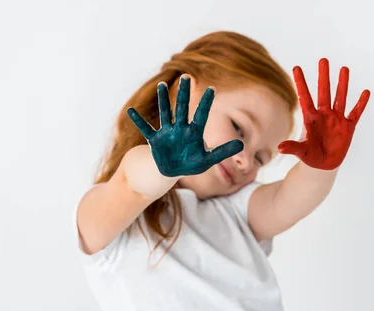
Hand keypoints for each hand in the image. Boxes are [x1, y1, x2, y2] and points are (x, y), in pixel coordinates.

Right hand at [127, 75, 243, 177]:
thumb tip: (242, 145)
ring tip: (161, 84)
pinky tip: (130, 111)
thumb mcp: (207, 160)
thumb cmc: (190, 164)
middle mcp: (180, 128)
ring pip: (165, 113)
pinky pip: (146, 129)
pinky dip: (138, 121)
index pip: (201, 115)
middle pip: (182, 108)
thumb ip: (222, 152)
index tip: (212, 89)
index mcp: (193, 132)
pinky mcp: (155, 140)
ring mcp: (167, 132)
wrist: (171, 171)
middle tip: (187, 77)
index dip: (206, 103)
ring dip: (163, 100)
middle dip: (184, 93)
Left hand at [278, 58, 370, 169]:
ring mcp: (337, 119)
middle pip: (324, 92)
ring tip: (344, 68)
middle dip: (323, 76)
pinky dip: (361, 104)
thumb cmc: (310, 156)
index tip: (296, 67)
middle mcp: (324, 115)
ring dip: (342, 84)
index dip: (301, 83)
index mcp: (311, 118)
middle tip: (323, 60)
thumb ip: (292, 148)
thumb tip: (280, 148)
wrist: (323, 165)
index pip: (305, 97)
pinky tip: (365, 92)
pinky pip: (355, 113)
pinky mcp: (348, 127)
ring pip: (340, 98)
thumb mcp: (301, 152)